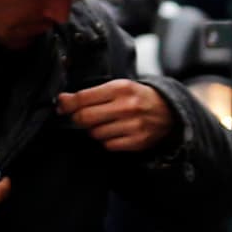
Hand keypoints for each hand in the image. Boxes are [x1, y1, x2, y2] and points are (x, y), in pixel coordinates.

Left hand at [60, 81, 179, 154]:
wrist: (169, 109)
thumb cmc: (137, 97)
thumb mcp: (118, 87)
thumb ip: (92, 93)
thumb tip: (63, 101)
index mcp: (120, 88)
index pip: (83, 98)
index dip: (67, 104)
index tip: (62, 106)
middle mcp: (127, 106)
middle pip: (85, 118)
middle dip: (78, 119)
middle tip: (81, 117)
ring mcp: (134, 125)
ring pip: (95, 133)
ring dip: (94, 130)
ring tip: (105, 123)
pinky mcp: (138, 141)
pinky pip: (109, 145)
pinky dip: (107, 140)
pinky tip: (115, 132)